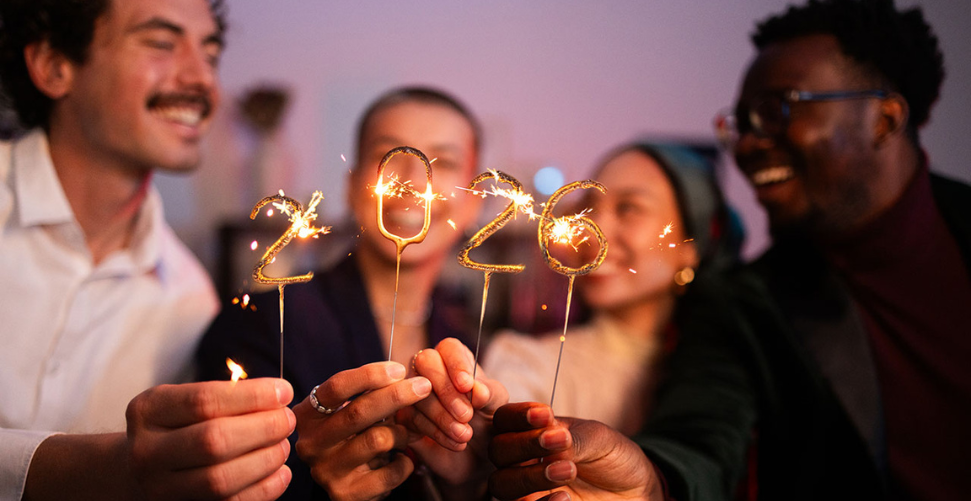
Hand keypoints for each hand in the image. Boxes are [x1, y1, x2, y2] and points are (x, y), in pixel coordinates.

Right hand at [125, 378, 295, 499]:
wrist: (143, 468)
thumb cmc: (177, 426)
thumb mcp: (185, 402)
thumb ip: (225, 396)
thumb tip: (279, 394)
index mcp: (148, 411)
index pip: (205, 400)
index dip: (252, 396)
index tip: (284, 392)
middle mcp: (147, 450)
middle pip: (214, 440)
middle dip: (263, 428)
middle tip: (287, 420)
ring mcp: (159, 487)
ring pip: (221, 478)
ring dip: (266, 460)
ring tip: (283, 446)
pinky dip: (264, 489)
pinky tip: (281, 473)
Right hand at [293, 361, 432, 500]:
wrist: (346, 484)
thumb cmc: (352, 436)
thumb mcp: (350, 412)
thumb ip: (370, 394)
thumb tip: (406, 379)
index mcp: (308, 415)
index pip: (337, 387)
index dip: (370, 375)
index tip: (399, 369)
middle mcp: (311, 443)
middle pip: (358, 412)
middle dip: (396, 396)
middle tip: (423, 386)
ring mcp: (326, 471)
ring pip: (378, 440)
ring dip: (402, 433)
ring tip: (406, 434)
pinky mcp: (346, 494)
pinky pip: (390, 472)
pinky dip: (406, 462)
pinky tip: (403, 459)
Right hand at [397, 338, 508, 487]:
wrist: (477, 453)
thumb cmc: (487, 419)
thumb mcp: (497, 405)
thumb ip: (490, 393)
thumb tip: (477, 389)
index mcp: (455, 357)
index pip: (449, 348)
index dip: (456, 364)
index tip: (466, 385)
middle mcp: (430, 369)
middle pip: (425, 362)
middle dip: (446, 390)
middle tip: (466, 415)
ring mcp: (413, 391)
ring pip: (416, 393)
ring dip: (442, 416)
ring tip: (465, 435)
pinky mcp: (405, 415)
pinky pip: (411, 417)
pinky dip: (435, 432)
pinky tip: (454, 442)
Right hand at [488, 402, 661, 500]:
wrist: (634, 490)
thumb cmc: (611, 457)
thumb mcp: (598, 438)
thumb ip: (572, 438)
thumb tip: (551, 438)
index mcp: (531, 432)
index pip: (505, 419)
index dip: (518, 416)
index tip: (546, 415)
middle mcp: (521, 460)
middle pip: (497, 451)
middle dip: (524, 444)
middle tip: (558, 442)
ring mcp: (526, 488)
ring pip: (501, 484)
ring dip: (529, 476)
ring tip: (568, 470)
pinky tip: (565, 497)